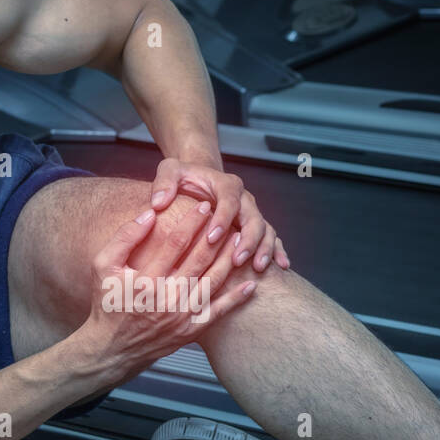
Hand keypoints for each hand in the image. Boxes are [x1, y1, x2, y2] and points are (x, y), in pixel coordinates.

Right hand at [80, 203, 256, 377]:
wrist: (112, 348)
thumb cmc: (107, 303)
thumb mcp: (103, 266)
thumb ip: (124, 238)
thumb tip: (150, 213)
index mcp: (146, 281)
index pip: (175, 244)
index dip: (191, 222)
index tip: (203, 205)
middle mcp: (166, 299)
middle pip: (200, 260)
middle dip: (215, 235)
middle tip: (228, 215)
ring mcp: (181, 317)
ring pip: (213, 282)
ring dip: (229, 260)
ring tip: (241, 239)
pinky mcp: (191, 331)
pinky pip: (218, 312)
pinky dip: (236, 299)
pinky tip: (250, 284)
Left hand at [150, 157, 290, 273]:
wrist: (200, 179)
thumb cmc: (183, 178)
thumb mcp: (170, 171)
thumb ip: (164, 182)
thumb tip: (158, 202)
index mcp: (226, 185)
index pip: (229, 201)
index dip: (223, 219)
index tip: (212, 238)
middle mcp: (244, 199)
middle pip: (254, 218)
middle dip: (248, 240)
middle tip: (238, 260)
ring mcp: (252, 214)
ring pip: (266, 230)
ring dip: (264, 248)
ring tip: (258, 268)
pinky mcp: (255, 226)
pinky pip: (273, 238)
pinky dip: (278, 251)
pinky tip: (282, 267)